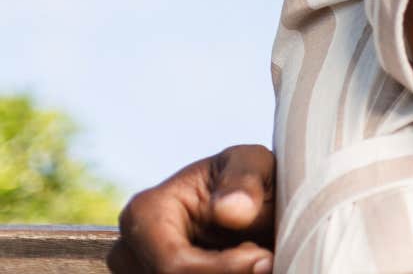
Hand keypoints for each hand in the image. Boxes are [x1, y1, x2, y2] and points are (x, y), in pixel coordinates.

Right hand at [107, 144, 276, 273]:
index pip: (174, 264)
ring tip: (255, 253)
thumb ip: (245, 181)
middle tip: (267, 257)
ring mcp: (140, 270)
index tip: (265, 257)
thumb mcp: (253, 163)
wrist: (246, 198)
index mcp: (145, 213)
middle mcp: (131, 249)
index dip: (223, 269)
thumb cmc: (246, 175)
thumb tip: (228, 210)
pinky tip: (242, 266)